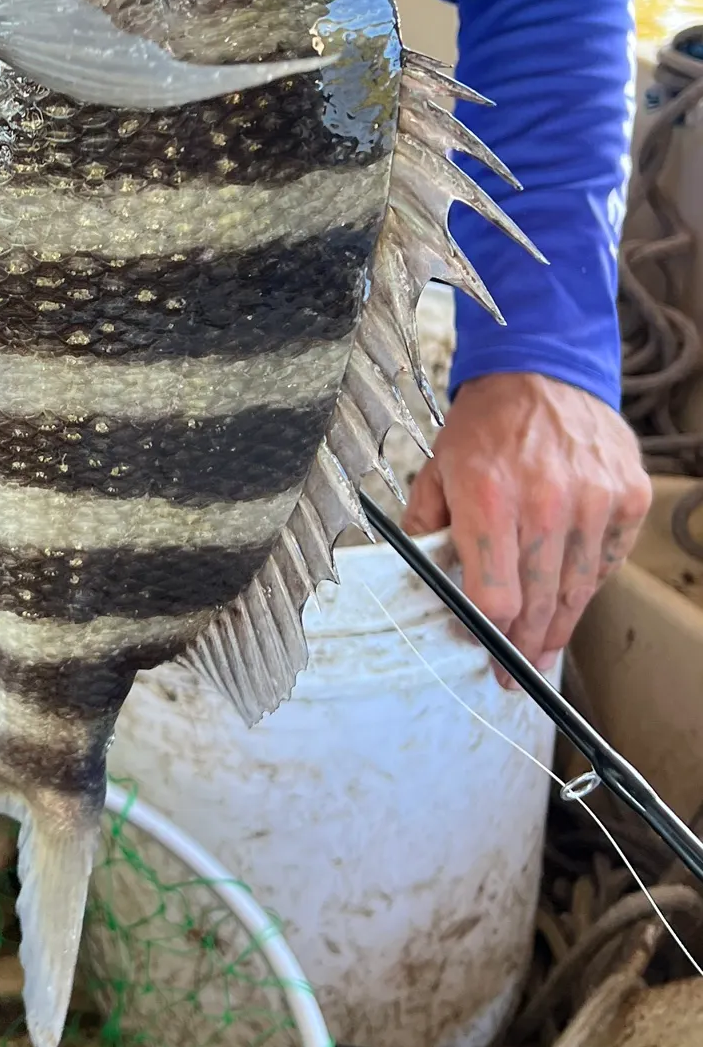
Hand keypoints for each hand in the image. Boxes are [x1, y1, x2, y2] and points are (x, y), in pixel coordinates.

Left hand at [401, 372, 651, 686]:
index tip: (480, 645)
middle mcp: (546, 503)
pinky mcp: (627, 498)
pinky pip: (608, 561)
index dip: (486, 630)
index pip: (494, 594)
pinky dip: (588, 584)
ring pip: (577, 589)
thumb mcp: (436, 470)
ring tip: (543, 651)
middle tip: (514, 673)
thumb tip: (420, 579)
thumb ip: (427, 526)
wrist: (540, 374)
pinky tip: (570, 599)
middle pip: (538, 601)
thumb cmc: (483, 427)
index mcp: (489, 499)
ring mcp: (594, 501)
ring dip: (559, 626)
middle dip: (524, 645)